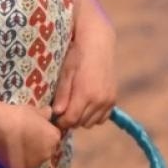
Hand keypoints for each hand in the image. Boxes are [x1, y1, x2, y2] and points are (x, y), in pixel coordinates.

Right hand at [0, 101, 61, 167]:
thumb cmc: (18, 116)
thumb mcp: (33, 110)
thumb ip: (44, 114)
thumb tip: (49, 113)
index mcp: (54, 138)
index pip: (52, 138)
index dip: (42, 134)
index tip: (33, 131)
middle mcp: (48, 153)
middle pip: (44, 151)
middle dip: (37, 147)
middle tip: (22, 139)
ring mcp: (35, 164)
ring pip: (33, 161)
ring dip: (27, 156)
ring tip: (13, 146)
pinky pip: (20, 167)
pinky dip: (15, 162)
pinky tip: (7, 153)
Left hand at [51, 6, 116, 130]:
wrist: (98, 44)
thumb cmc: (77, 55)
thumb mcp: (65, 73)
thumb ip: (62, 94)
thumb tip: (57, 113)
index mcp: (85, 94)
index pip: (71, 120)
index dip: (60, 121)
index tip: (54, 117)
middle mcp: (99, 100)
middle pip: (80, 123)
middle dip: (70, 120)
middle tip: (63, 110)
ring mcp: (108, 100)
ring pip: (91, 123)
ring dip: (82, 118)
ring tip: (74, 106)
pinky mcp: (113, 99)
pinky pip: (102, 117)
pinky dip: (94, 115)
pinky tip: (87, 104)